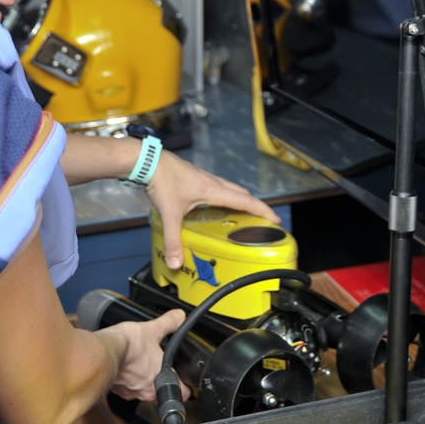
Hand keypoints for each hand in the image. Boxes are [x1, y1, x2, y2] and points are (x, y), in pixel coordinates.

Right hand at [103, 309, 189, 402]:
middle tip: (158, 366)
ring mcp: (131, 393)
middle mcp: (147, 392)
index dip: (185, 386)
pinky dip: (127, 379)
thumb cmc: (130, 346)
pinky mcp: (117, 390)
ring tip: (140, 363)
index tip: (183, 378)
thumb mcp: (153, 329)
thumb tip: (179, 316)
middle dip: (160, 380)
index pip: (182, 393)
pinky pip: (126, 388)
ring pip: (142, 391)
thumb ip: (169, 323)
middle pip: (161, 392)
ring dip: (142, 380)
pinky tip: (126, 365)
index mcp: (161, 379)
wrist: (104, 352)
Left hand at [146, 151, 280, 268]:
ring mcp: (205, 178)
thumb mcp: (169, 213)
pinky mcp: (196, 177)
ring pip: (230, 189)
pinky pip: (218, 187)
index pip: (245, 201)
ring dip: (240, 200)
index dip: (262, 210)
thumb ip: (173, 240)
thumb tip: (176, 263)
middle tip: (261, 220)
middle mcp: (213, 182)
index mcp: (213, 190)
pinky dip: (226, 196)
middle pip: (241, 193)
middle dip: (254, 206)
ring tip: (243, 215)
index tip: (276, 220)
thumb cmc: (162, 182)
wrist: (148, 160)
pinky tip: (216, 206)